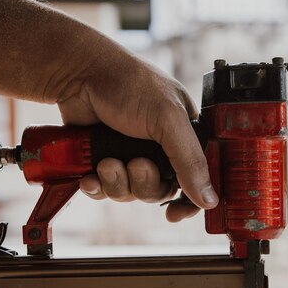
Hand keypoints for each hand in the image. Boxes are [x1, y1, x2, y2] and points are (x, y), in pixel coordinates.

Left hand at [57, 49, 217, 221]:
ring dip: (117, 182)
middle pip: (160, 191)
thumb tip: (209, 199)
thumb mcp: (168, 119)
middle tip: (136, 164)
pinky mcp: (104, 160)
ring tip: (106, 161)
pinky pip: (105, 190)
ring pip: (131, 193)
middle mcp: (160, 148)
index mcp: (185, 135)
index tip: (176, 213)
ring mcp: (131, 155)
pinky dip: (97, 186)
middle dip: (144, 184)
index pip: (198, 178)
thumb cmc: (128, 83)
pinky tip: (90, 173)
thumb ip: (190, 160)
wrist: (78, 74)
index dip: (189, 200)